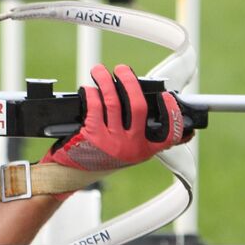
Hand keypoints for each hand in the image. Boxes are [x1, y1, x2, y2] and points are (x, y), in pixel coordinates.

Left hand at [41, 64, 187, 174]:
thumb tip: (140, 101)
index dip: (172, 113)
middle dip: (129, 82)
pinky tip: (88, 89)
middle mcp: (131, 147)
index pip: (169, 134)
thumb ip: (136, 133)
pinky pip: (95, 106)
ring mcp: (113, 142)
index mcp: (144, 150)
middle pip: (138, 106)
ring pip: (113, 102)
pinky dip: (91, 93)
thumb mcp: (125, 151)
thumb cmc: (98, 158)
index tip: (167, 96)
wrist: (72, 175)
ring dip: (105, 81)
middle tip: (122, 70)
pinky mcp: (93, 136)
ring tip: (99, 71)